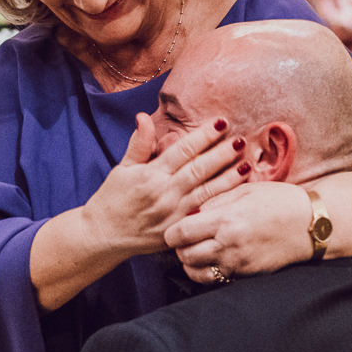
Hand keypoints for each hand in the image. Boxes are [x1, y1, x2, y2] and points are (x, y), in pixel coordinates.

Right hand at [81, 115, 246, 256]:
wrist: (104, 235)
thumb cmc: (113, 198)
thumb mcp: (123, 168)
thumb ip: (138, 144)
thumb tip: (144, 116)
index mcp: (151, 174)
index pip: (182, 150)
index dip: (203, 136)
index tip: (221, 122)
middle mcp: (164, 193)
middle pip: (199, 170)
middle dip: (221, 154)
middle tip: (240, 139)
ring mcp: (173, 214)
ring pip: (206, 192)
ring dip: (228, 178)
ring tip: (247, 164)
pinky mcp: (178, 229)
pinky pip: (204, 214)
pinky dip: (221, 203)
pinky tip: (237, 194)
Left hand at [164, 182, 313, 282]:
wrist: (312, 224)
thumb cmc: (281, 201)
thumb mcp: (246, 190)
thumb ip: (216, 201)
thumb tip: (192, 213)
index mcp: (227, 219)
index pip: (181, 232)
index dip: (171, 233)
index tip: (173, 229)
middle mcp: (229, 244)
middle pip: (185, 255)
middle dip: (179, 248)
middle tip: (184, 239)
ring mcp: (238, 263)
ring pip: (196, 272)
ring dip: (190, 263)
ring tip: (196, 250)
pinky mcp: (247, 274)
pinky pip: (216, 280)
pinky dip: (207, 273)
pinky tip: (212, 260)